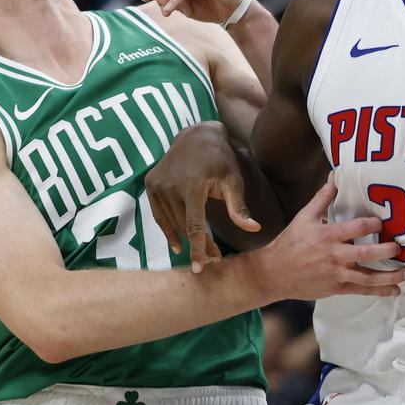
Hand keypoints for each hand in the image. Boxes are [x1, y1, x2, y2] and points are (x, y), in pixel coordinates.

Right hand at [145, 122, 258, 272]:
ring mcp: (157, 185)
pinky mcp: (150, 184)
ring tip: (200, 253)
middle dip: (198, 246)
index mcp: (192, 186)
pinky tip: (178, 243)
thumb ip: (239, 207)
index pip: (194, 226)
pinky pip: (158, 215)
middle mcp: (170, 186)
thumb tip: (254, 229)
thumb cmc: (221, 159)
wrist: (196, 135)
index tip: (199, 269)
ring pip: (171, 223)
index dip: (197, 249)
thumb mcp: (233, 180)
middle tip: (212, 260)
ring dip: (185, 240)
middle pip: (184, 227)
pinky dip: (167, 229)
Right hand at [254, 176, 404, 299]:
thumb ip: (323, 197)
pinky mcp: (337, 288)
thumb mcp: (304, 217)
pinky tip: (394, 290)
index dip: (374, 224)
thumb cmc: (290, 243)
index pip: (358, 228)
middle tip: (401, 248)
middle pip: (367, 254)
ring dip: (390, 277)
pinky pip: (361, 291)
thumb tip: (335, 176)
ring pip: (368, 278)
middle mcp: (335, 255)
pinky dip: (379, 291)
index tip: (384, 223)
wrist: (274, 273)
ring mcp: (337, 274)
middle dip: (388, 251)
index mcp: (328, 235)